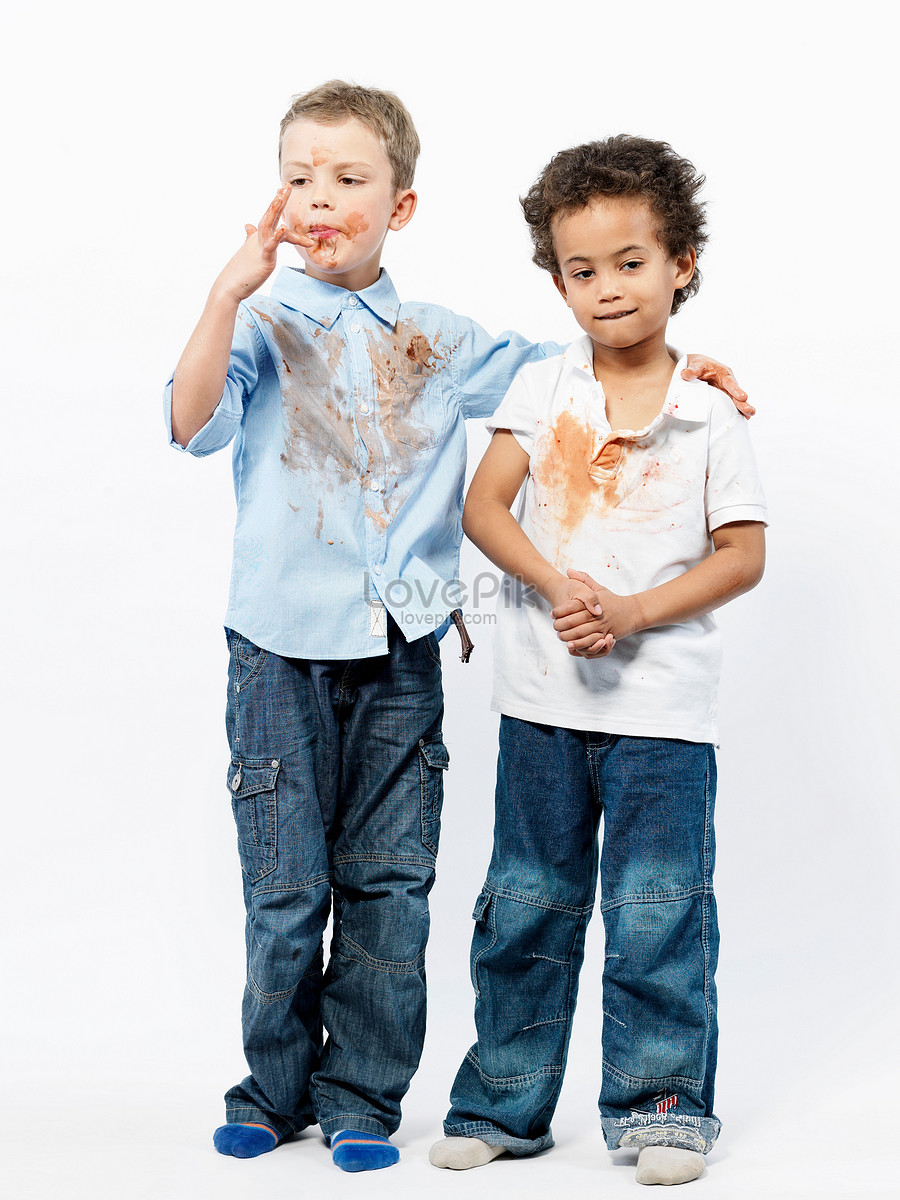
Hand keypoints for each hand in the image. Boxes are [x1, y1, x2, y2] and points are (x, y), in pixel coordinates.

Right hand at [213, 187, 314, 303]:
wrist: (229, 287)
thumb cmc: (240, 272)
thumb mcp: (249, 252)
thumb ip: (251, 238)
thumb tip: (248, 226)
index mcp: (258, 237)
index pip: (270, 218)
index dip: (277, 204)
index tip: (283, 189)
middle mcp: (259, 239)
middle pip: (270, 216)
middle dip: (279, 200)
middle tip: (287, 186)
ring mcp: (261, 247)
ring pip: (269, 224)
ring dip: (276, 209)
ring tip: (283, 194)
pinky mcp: (264, 259)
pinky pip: (271, 245)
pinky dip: (278, 236)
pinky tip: (283, 228)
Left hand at [550, 569, 641, 654]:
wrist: (634, 612)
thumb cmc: (614, 600)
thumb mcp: (599, 588)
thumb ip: (584, 579)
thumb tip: (569, 570)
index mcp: (593, 602)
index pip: (572, 607)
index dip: (559, 611)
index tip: (552, 613)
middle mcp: (597, 614)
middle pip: (573, 622)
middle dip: (561, 625)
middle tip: (554, 626)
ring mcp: (602, 626)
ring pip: (580, 634)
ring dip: (568, 636)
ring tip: (560, 636)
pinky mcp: (606, 637)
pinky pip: (591, 643)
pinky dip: (581, 645)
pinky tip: (572, 645)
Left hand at [682, 354, 754, 417]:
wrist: (698, 367)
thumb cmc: (699, 365)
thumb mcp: (696, 365)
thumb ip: (692, 370)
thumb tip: (685, 374)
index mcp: (723, 373)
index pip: (730, 382)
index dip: (736, 390)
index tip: (742, 397)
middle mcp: (728, 383)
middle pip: (736, 394)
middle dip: (743, 403)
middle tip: (750, 410)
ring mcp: (727, 392)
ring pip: (736, 401)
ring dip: (743, 409)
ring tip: (749, 416)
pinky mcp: (724, 398)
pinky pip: (731, 405)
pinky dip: (736, 412)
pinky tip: (743, 419)